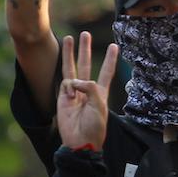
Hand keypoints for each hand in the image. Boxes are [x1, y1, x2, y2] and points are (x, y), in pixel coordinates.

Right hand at [57, 32, 117, 151]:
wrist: (79, 142)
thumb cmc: (93, 127)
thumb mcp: (100, 105)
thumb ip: (90, 88)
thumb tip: (75, 81)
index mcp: (100, 92)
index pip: (106, 72)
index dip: (110, 59)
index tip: (115, 46)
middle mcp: (87, 90)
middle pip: (86, 64)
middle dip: (85, 49)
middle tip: (85, 34)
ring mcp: (74, 93)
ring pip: (72, 68)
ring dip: (70, 53)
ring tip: (68, 38)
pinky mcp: (63, 97)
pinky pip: (65, 84)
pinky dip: (69, 87)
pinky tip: (71, 98)